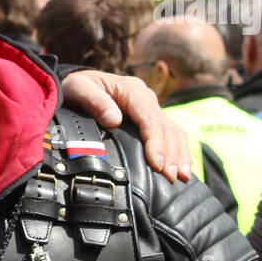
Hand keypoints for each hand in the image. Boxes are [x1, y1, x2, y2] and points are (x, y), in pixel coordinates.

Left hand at [61, 70, 191, 183]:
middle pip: (165, 128)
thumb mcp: (79, 89)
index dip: (156, 142)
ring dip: (179, 154)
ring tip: (182, 176)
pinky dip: (178, 150)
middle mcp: (146, 98)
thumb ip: (95, 102)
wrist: (80, 83)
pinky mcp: (151, 118)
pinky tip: (182, 167)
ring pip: (173, 131)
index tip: (157, 163)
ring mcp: (150, 108)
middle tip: (172, 177)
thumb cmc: (78, 87)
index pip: (150, 118)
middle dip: (171, 154)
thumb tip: (114, 120)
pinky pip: (171, 134)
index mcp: (132, 90)